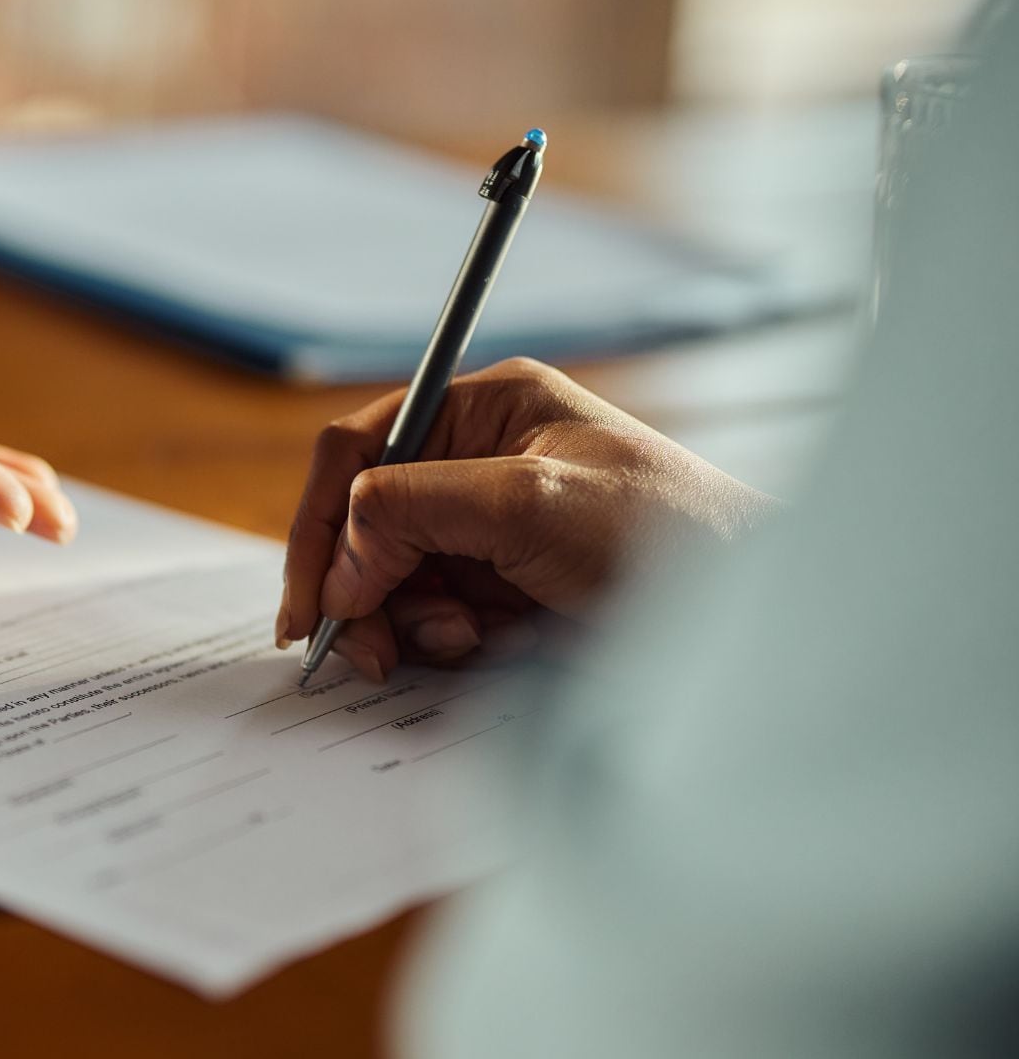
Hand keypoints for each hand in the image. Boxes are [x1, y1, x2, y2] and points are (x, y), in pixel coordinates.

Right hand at [277, 358, 771, 679]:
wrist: (748, 617)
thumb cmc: (670, 536)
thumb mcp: (530, 502)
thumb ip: (415, 509)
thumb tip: (338, 560)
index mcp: (485, 411)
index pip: (359, 451)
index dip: (318, 524)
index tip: (309, 601)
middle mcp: (478, 463)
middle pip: (365, 522)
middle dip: (359, 586)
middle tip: (364, 647)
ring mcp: (491, 529)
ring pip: (391, 578)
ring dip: (405, 619)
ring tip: (459, 639)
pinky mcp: (505, 587)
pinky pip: (431, 616)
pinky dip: (438, 641)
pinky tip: (483, 646)